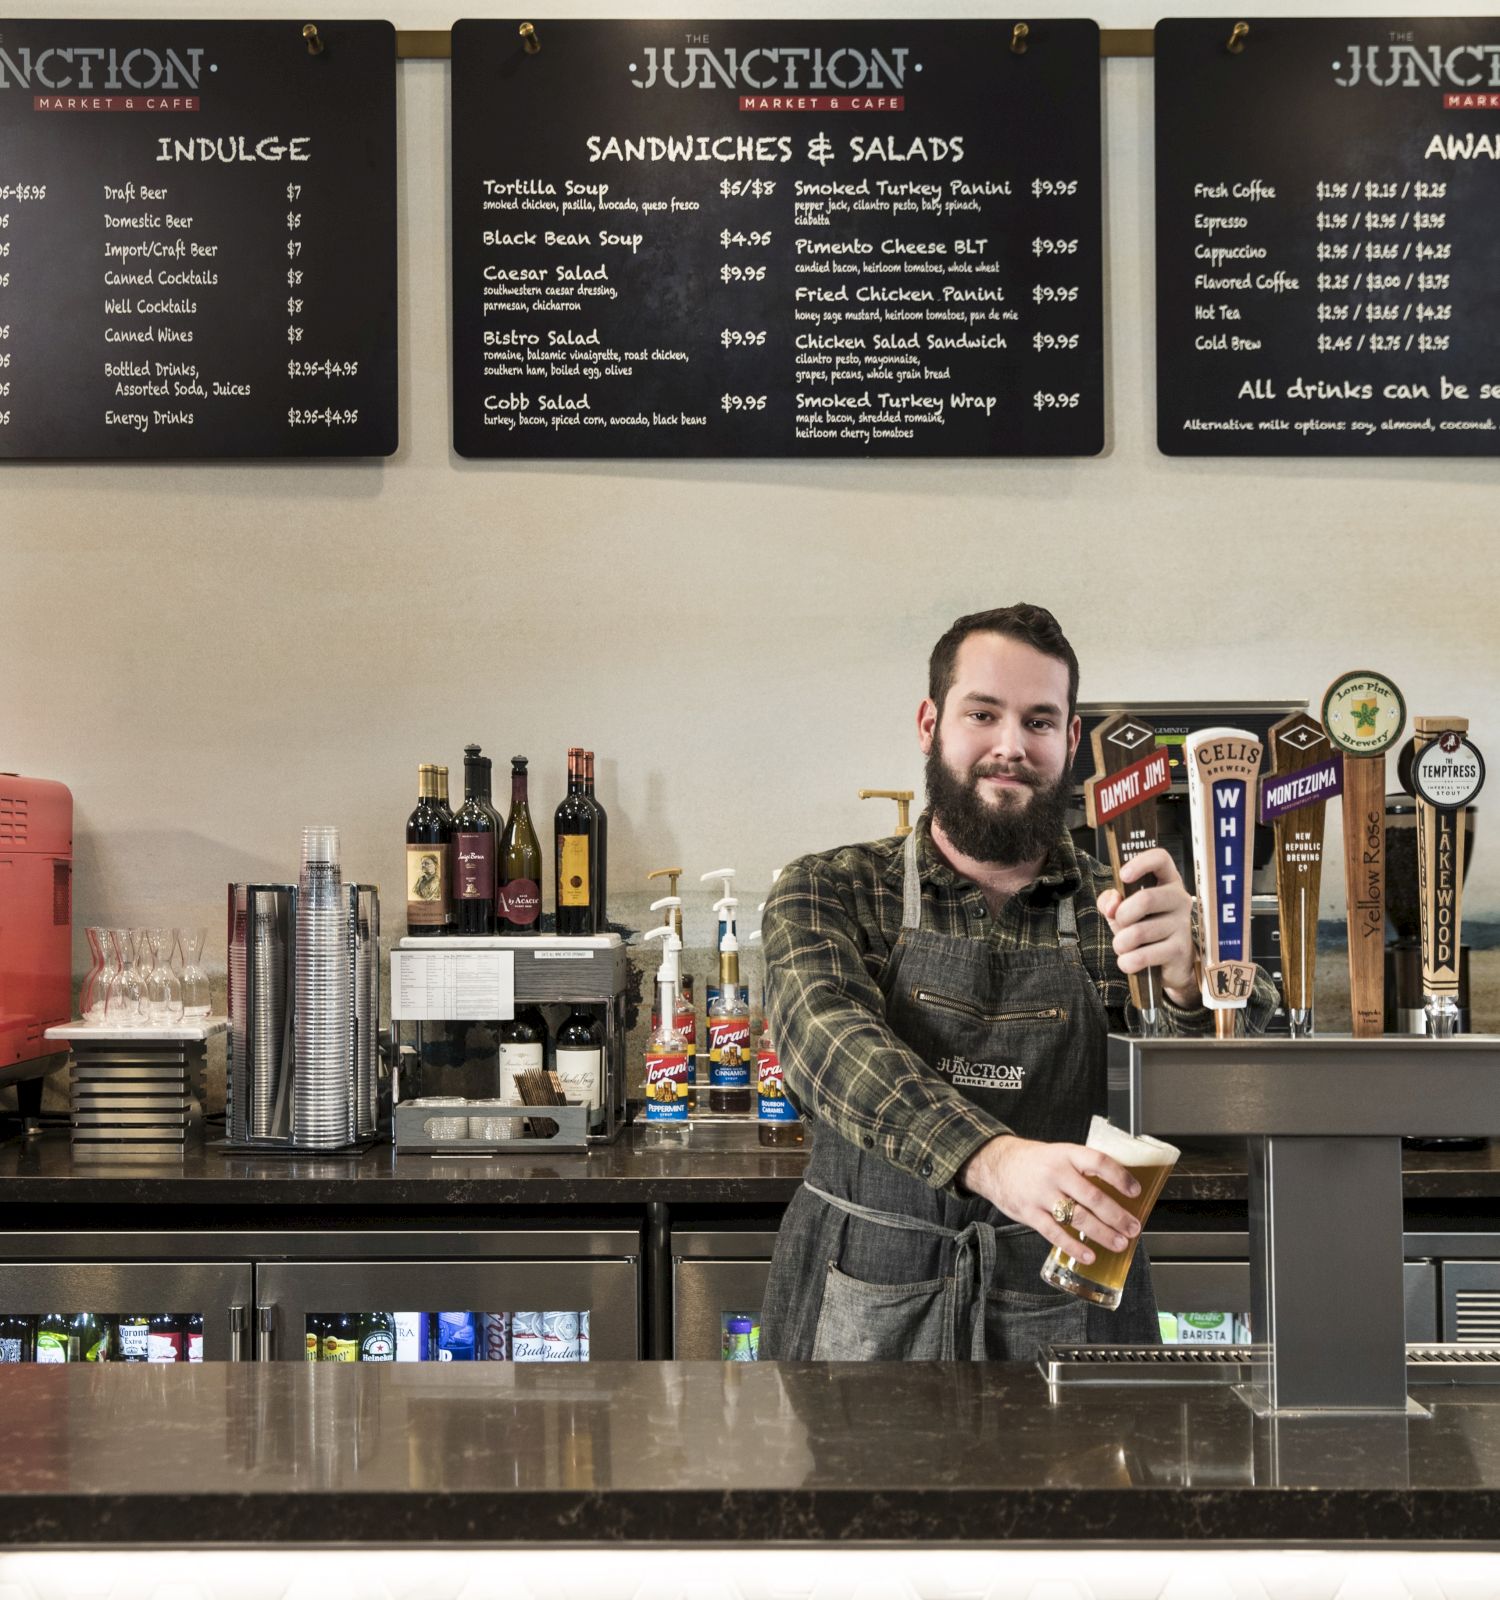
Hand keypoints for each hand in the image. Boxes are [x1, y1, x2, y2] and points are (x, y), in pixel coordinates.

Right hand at [959, 1134, 1141, 1264]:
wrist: (996, 1164)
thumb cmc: (1034, 1162)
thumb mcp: (1059, 1154)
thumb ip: (1083, 1169)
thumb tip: (1116, 1190)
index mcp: (1067, 1155)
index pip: (1099, 1162)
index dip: (1120, 1177)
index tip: (1135, 1191)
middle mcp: (1056, 1173)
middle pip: (1093, 1196)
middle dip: (1117, 1216)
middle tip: (1133, 1227)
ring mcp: (1042, 1194)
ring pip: (1078, 1218)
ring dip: (1102, 1233)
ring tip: (1119, 1243)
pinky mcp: (1030, 1213)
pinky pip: (1055, 1233)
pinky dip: (1074, 1246)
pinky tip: (1088, 1255)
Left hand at [1096, 847, 1197, 1005]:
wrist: (1168, 965)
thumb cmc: (1144, 928)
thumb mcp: (1123, 910)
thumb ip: (1110, 901)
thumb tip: (1111, 904)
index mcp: (1166, 882)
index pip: (1160, 859)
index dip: (1140, 863)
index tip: (1123, 875)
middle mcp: (1179, 899)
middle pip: (1145, 899)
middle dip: (1122, 915)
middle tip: (1119, 924)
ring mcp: (1182, 925)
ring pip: (1139, 932)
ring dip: (1121, 943)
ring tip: (1125, 946)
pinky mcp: (1180, 950)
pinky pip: (1142, 956)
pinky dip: (1127, 961)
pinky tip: (1130, 961)